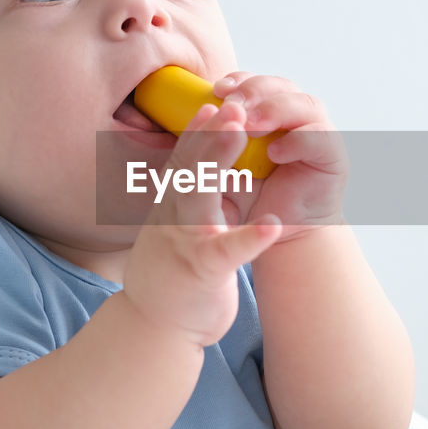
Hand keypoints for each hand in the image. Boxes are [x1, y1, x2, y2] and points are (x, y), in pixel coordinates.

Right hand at [121, 101, 282, 346]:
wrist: (156, 328)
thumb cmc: (174, 276)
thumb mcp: (175, 229)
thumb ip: (184, 199)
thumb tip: (195, 168)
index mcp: (171, 208)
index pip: (184, 162)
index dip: (199, 130)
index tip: (215, 101)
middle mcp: (173, 220)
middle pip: (190, 168)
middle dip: (212, 134)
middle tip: (233, 106)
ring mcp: (184, 244)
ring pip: (199, 199)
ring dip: (219, 165)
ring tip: (242, 137)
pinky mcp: (202, 274)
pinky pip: (226, 252)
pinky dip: (249, 238)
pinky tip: (271, 225)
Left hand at [213, 73, 346, 239]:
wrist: (285, 237)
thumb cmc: (250, 202)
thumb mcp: (222, 172)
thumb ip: (211, 146)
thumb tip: (186, 115)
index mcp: (270, 114)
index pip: (256, 85)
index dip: (239, 82)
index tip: (217, 88)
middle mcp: (298, 117)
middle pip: (281, 85)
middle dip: (255, 90)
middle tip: (232, 102)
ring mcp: (319, 134)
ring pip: (305, 103)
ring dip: (274, 110)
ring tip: (250, 124)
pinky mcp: (333, 156)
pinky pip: (319, 137)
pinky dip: (298, 140)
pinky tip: (276, 151)